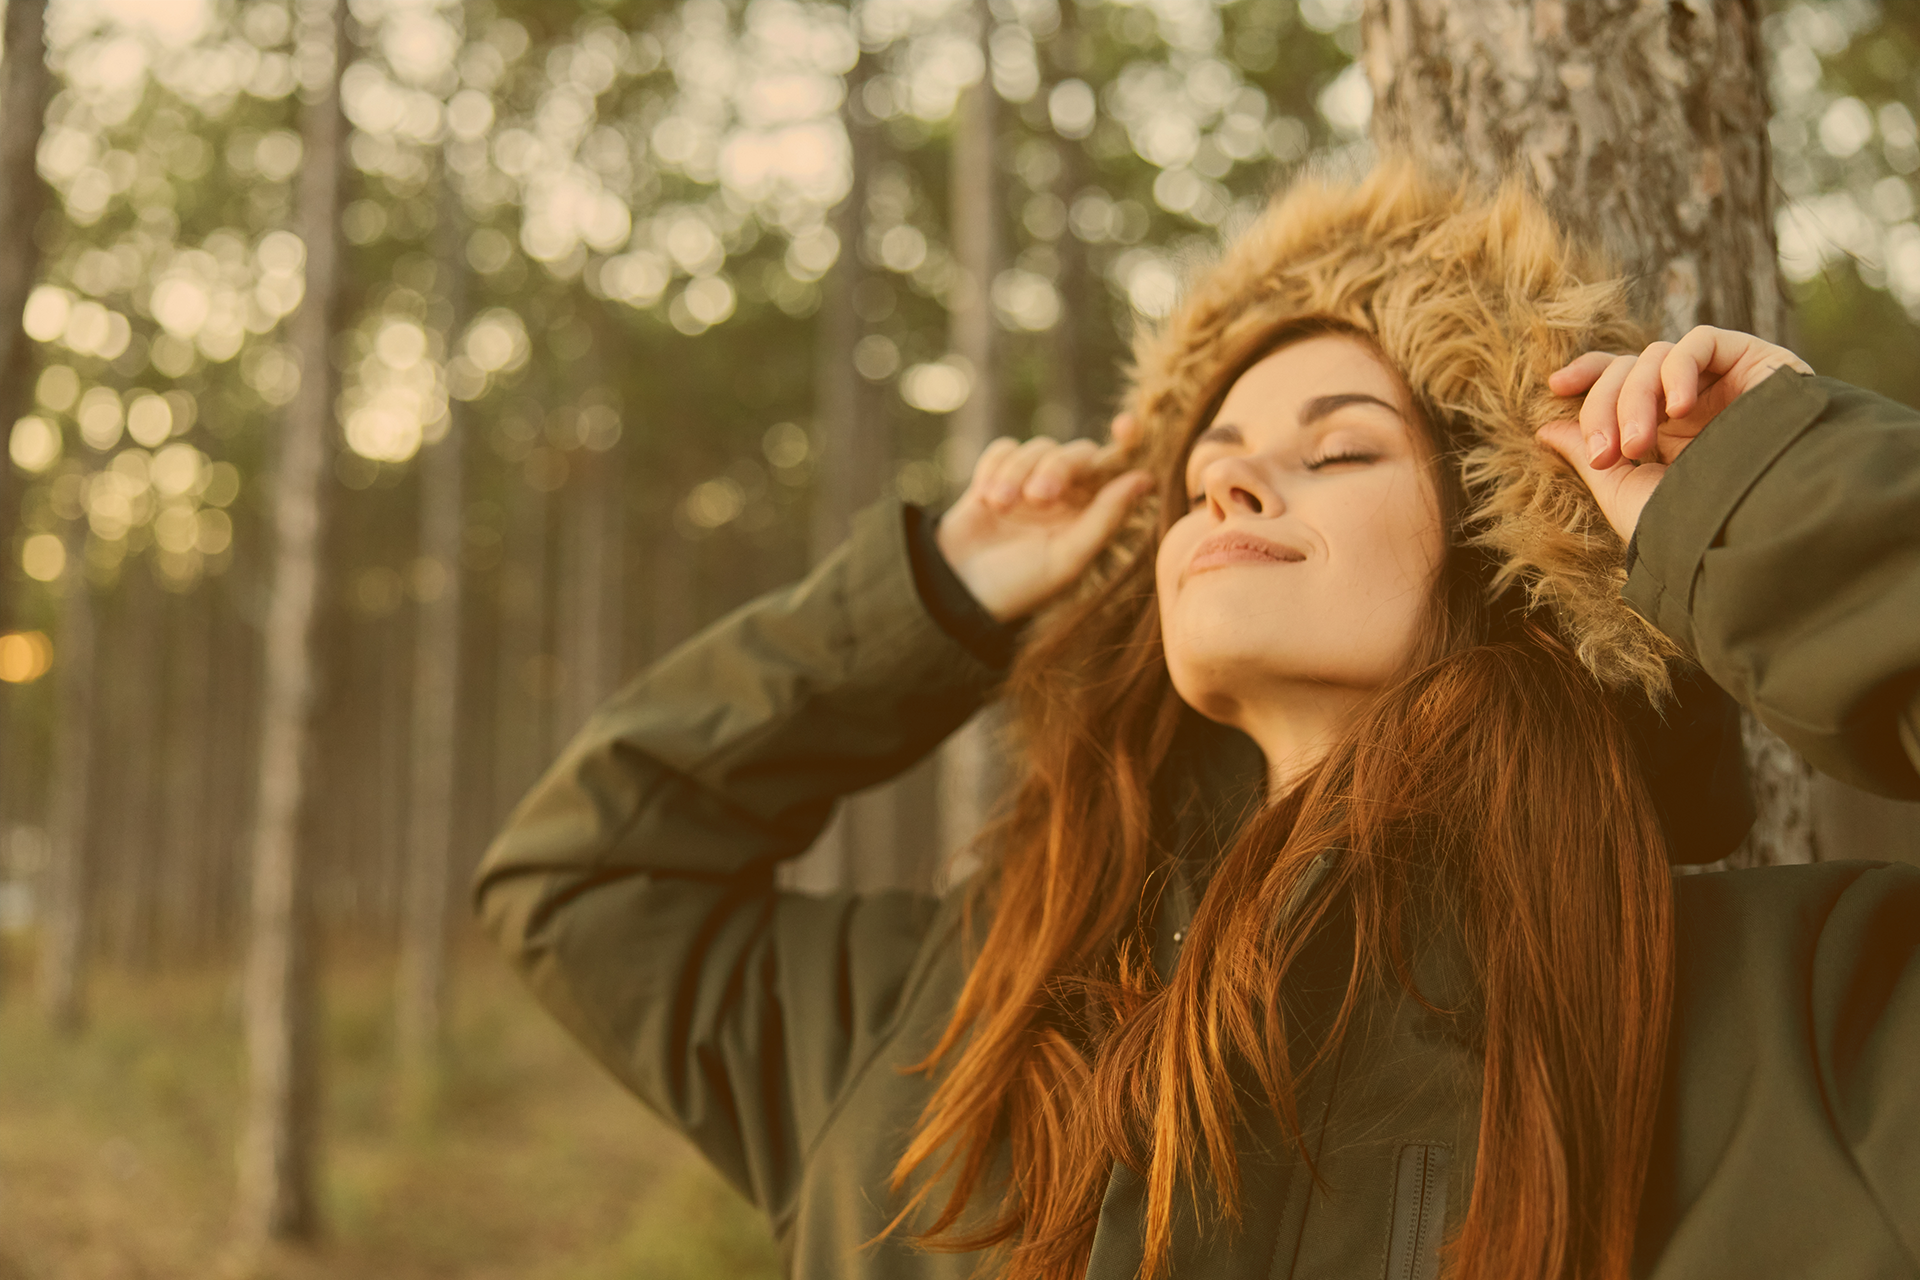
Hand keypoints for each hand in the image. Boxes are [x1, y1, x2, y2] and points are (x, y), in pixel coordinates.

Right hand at [936, 415, 1153, 622]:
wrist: (960, 589)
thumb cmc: (1020, 584)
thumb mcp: (1067, 558)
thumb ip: (1105, 518)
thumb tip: (1145, 479)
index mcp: (1091, 513)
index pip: (1117, 470)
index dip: (1128, 443)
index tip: (1125, 426)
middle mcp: (1067, 494)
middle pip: (1076, 454)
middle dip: (1057, 469)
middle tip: (1037, 498)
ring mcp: (1030, 482)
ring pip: (1038, 447)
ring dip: (1018, 473)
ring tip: (1000, 504)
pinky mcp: (996, 474)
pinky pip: (1004, 448)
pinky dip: (995, 466)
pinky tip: (985, 496)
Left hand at [1537, 325, 1812, 540]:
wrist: (1761, 530)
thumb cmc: (1695, 525)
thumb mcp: (1625, 492)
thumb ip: (1588, 455)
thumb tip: (1547, 428)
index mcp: (1666, 435)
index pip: (1621, 382)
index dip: (1589, 375)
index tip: (1556, 387)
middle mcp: (1696, 407)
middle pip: (1629, 370)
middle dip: (1604, 406)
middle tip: (1606, 452)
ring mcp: (1725, 384)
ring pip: (1656, 357)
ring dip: (1635, 397)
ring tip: (1638, 446)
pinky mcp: (1757, 363)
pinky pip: (1701, 342)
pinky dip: (1678, 370)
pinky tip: (1680, 409)